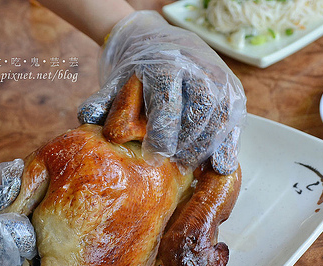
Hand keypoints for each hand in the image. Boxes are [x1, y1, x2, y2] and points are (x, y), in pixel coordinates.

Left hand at [78, 11, 245, 174]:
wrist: (158, 41)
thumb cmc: (136, 70)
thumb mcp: (116, 82)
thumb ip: (103, 101)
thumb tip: (87, 120)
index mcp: (164, 65)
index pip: (167, 103)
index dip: (162, 134)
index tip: (156, 157)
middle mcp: (196, 68)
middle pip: (198, 113)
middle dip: (186, 145)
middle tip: (174, 166)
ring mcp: (218, 77)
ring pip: (220, 118)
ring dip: (207, 148)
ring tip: (190, 166)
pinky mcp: (233, 88)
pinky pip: (235, 119)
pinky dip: (229, 145)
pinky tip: (219, 166)